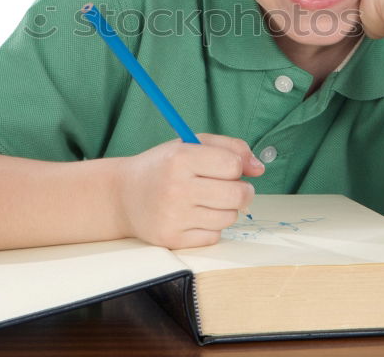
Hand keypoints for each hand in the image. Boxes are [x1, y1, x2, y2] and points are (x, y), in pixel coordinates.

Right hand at [114, 134, 263, 248]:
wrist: (123, 196)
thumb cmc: (162, 167)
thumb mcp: (190, 144)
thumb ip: (230, 148)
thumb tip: (259, 168)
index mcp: (181, 158)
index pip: (232, 165)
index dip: (237, 167)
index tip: (229, 169)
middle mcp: (176, 188)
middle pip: (237, 195)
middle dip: (241, 191)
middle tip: (231, 188)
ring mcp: (174, 216)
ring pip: (229, 217)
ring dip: (225, 209)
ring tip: (207, 201)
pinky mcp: (173, 239)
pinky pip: (214, 236)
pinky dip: (211, 227)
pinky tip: (195, 216)